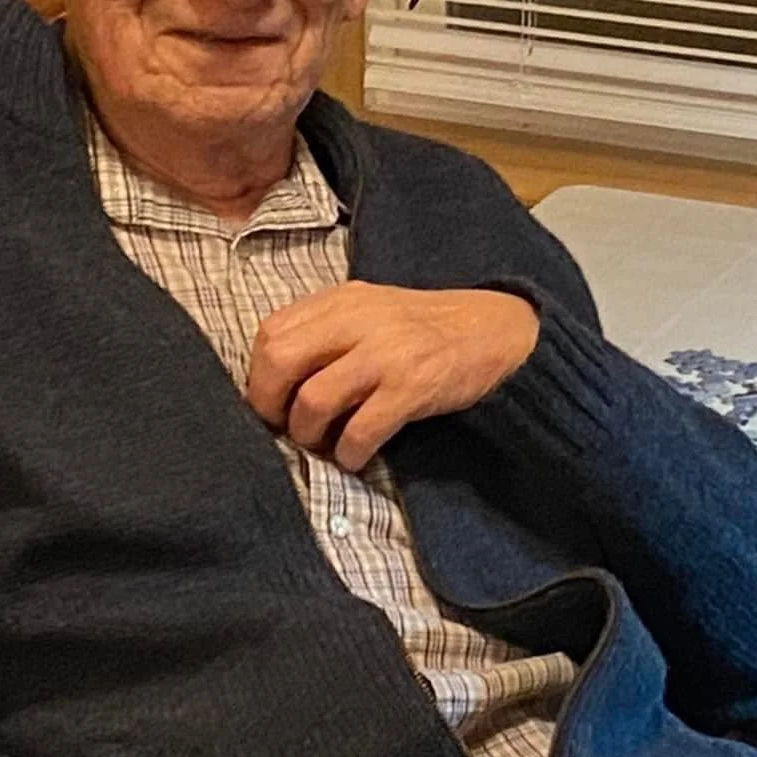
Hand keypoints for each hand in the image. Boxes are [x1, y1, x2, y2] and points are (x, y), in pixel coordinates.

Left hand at [246, 284, 539, 470]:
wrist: (497, 331)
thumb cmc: (426, 330)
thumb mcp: (372, 313)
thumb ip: (327, 333)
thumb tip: (274, 381)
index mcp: (343, 300)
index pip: (271, 332)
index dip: (259, 377)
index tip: (270, 404)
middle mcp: (359, 320)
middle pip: (281, 361)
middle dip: (271, 406)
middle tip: (286, 429)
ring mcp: (386, 353)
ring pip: (314, 400)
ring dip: (309, 435)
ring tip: (323, 445)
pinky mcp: (412, 386)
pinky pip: (360, 430)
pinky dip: (349, 453)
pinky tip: (356, 456)